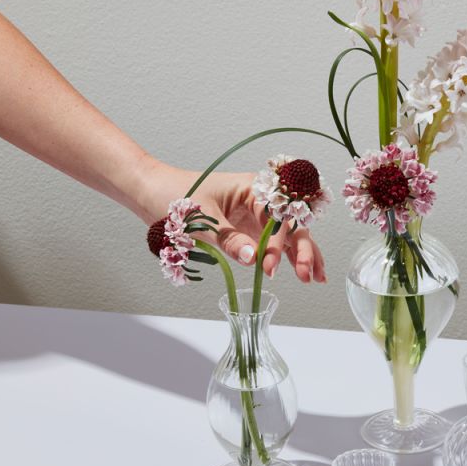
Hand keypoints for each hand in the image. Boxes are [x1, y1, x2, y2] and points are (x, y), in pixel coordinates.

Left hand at [135, 160, 326, 283]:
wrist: (151, 191)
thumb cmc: (174, 196)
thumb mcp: (201, 220)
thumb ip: (229, 240)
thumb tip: (253, 259)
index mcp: (252, 188)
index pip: (277, 217)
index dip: (276, 244)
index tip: (269, 268)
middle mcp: (259, 200)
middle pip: (291, 225)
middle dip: (302, 250)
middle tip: (306, 275)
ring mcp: (254, 214)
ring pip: (287, 235)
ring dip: (301, 254)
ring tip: (315, 278)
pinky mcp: (246, 228)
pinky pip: (271, 242)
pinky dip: (285, 256)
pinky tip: (300, 269)